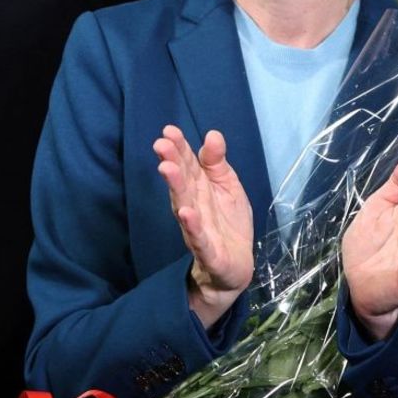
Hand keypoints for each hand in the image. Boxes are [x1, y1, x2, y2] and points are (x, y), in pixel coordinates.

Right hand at [154, 127, 253, 328]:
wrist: (236, 266)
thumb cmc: (228, 222)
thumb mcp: (228, 186)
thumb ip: (217, 163)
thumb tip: (212, 134)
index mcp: (199, 189)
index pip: (188, 165)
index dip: (179, 148)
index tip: (168, 130)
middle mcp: (193, 205)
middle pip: (182, 182)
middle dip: (172, 163)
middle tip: (161, 145)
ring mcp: (198, 228)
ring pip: (184, 206)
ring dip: (176, 188)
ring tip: (168, 169)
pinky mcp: (208, 250)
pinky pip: (198, 237)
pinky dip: (192, 226)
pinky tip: (186, 212)